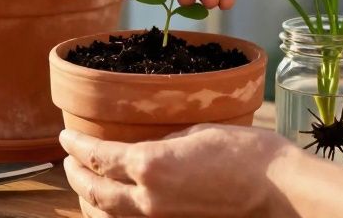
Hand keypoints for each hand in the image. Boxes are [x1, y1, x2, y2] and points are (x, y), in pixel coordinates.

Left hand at [60, 126, 298, 217]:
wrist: (277, 191)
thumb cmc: (245, 153)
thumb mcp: (195, 132)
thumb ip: (162, 141)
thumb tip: (146, 145)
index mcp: (149, 164)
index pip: (97, 156)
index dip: (76, 146)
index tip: (65, 136)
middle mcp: (147, 198)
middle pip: (95, 191)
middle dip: (76, 175)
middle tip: (68, 160)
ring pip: (109, 215)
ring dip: (89, 199)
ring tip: (84, 185)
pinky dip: (113, 214)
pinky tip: (113, 207)